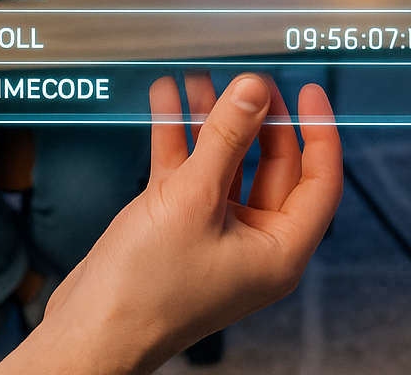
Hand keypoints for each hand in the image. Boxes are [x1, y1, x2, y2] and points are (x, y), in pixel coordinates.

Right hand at [9, 74, 341, 374]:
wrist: (90, 331)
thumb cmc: (147, 290)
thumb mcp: (193, 200)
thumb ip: (226, 138)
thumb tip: (254, 90)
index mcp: (279, 250)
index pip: (320, 181)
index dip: (318, 131)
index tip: (308, 90)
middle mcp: (253, 243)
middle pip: (273, 166)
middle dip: (257, 119)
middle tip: (247, 80)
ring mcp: (215, 234)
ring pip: (227, 165)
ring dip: (213, 123)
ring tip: (202, 78)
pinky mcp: (178, 228)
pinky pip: (190, 173)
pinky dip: (180, 138)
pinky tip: (167, 100)